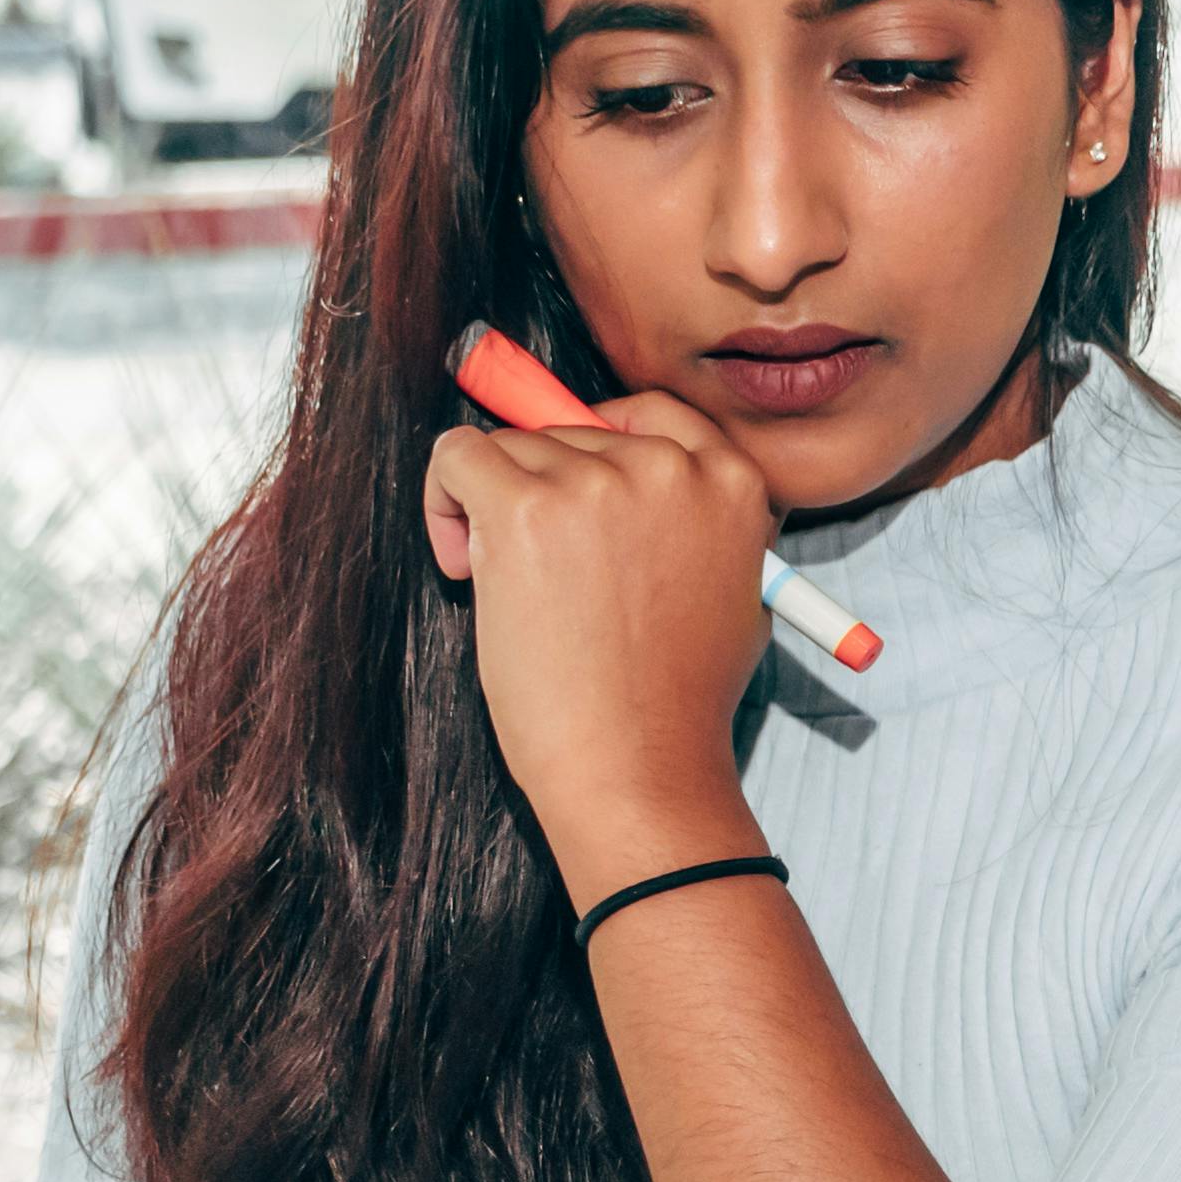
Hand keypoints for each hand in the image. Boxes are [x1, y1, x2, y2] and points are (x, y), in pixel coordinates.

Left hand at [420, 389, 773, 891]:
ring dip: (492, 506)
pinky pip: (456, 457)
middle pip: (570, 433)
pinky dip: (443, 501)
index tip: (570, 484)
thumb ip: (696, 530)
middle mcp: (668, 467)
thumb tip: (623, 485)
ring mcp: (595, 481)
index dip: (598, 443)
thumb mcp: (736, 598)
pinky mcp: (523, 506)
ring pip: (510, 449)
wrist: (639, 768)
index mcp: (733, 483)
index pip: (652, 413)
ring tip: (506, 587)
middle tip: (538, 573)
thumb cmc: (676, 706)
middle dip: (542, 492)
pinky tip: (463, 566)